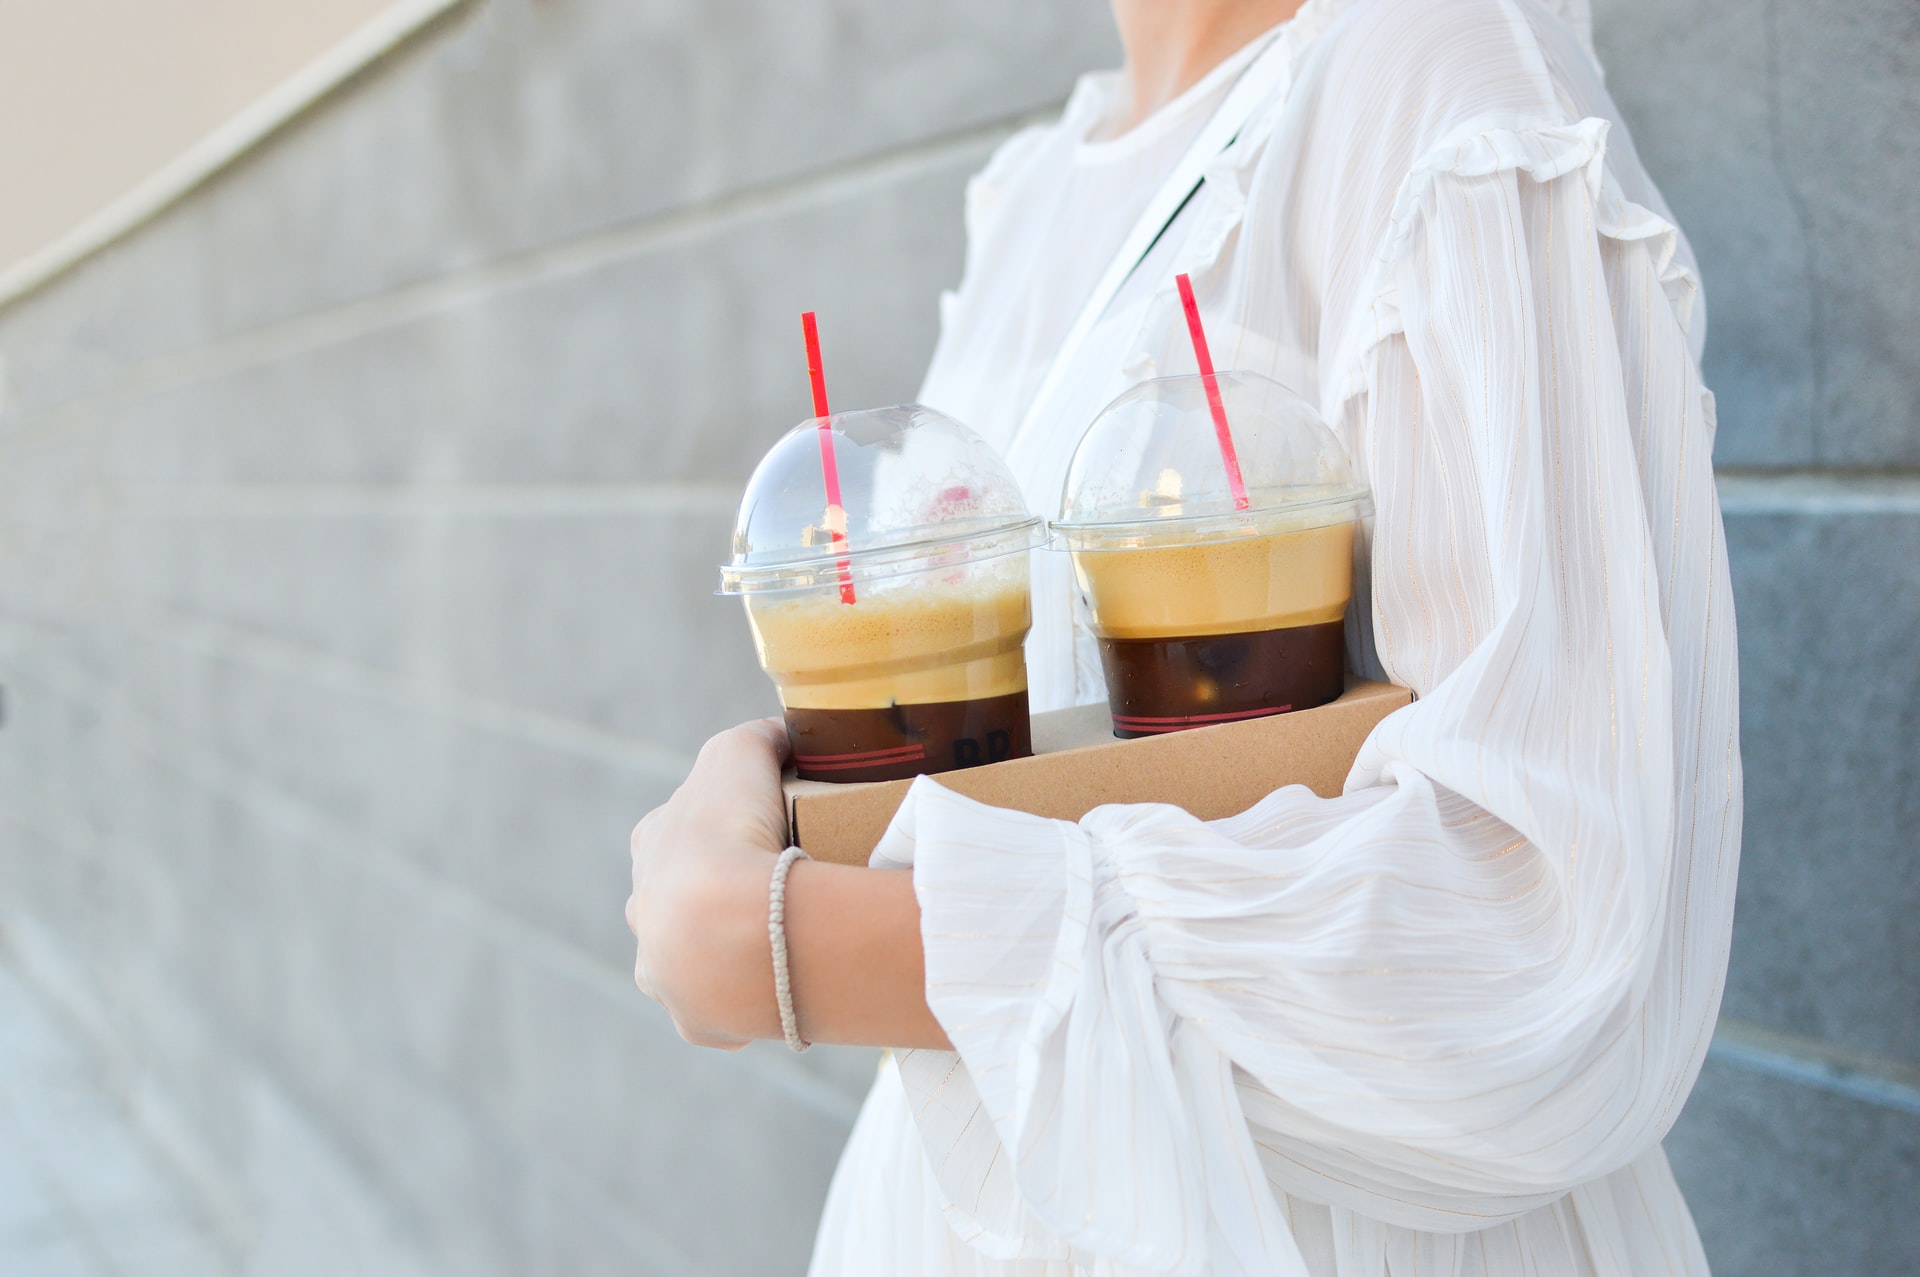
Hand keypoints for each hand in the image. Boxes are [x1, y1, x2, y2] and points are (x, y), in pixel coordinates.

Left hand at [626, 718, 790, 1048]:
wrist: (730, 931)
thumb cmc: (729, 832)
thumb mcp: (739, 754)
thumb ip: (757, 738)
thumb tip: (780, 735)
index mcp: (650, 847)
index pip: (679, 828)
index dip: (722, 824)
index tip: (765, 828)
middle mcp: (644, 911)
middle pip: (679, 898)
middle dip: (719, 893)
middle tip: (778, 889)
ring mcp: (664, 970)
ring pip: (690, 959)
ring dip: (724, 952)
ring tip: (779, 943)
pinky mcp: (695, 1019)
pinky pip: (722, 1011)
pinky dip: (746, 1002)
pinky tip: (779, 987)